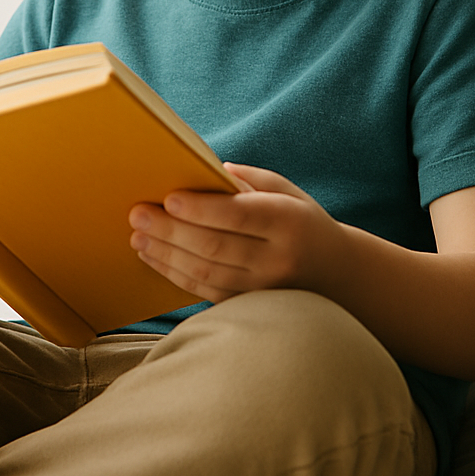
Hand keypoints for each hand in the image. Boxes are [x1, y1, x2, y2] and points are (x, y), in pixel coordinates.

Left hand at [128, 163, 347, 302]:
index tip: (168, 197)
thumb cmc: (302, 222)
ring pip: (206, 272)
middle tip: (138, 213)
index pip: (239, 215)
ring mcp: (264, 288)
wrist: (337, 274)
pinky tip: (153, 256)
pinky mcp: (249, 306)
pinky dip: (174, 273)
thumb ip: (247, 181)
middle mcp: (278, 258)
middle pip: (215, 246)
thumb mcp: (286, 192)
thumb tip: (202, 169)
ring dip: (165, 254)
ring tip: (138, 235)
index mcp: (289, 221)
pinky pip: (205, 291)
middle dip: (171, 230)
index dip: (201, 208)